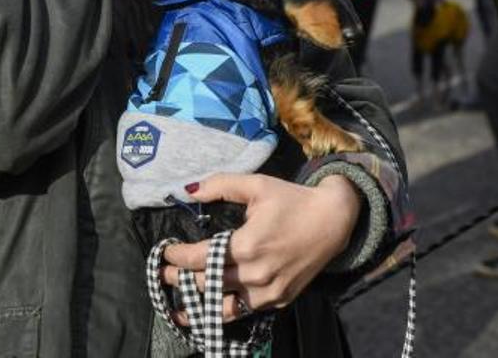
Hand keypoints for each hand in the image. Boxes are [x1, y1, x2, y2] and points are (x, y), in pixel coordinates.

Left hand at [160, 173, 360, 318]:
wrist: (333, 221)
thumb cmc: (292, 200)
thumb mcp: (256, 185)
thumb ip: (220, 185)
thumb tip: (188, 190)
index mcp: (245, 245)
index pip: (198, 258)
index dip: (176, 257)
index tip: (165, 252)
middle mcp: (254, 274)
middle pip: (205, 284)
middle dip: (180, 278)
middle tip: (164, 273)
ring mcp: (268, 292)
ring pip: (222, 306)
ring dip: (198, 303)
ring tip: (179, 302)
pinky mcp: (278, 301)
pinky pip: (244, 311)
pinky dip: (224, 312)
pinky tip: (208, 313)